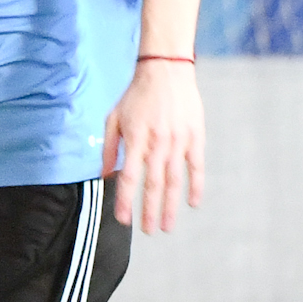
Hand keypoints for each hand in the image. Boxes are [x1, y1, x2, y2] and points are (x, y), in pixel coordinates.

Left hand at [103, 58, 203, 231]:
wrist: (165, 70)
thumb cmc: (136, 96)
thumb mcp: (113, 119)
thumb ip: (109, 149)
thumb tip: (106, 177)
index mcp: (135, 140)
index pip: (128, 178)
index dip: (125, 201)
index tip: (123, 219)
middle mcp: (157, 143)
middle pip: (153, 185)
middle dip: (150, 211)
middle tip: (148, 231)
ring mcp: (178, 141)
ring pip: (174, 180)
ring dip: (171, 206)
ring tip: (167, 226)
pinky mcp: (194, 137)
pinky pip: (196, 166)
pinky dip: (195, 186)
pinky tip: (193, 203)